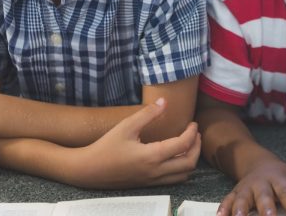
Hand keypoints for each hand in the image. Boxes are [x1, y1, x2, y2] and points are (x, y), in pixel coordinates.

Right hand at [68, 98, 200, 188]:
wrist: (89, 170)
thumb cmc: (106, 146)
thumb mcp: (126, 126)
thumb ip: (147, 114)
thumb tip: (164, 102)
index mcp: (152, 156)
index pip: (183, 145)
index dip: (192, 133)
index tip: (193, 123)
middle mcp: (156, 171)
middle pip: (189, 163)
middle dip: (197, 148)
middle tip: (195, 134)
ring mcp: (152, 180)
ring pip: (183, 175)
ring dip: (190, 160)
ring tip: (188, 145)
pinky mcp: (148, 184)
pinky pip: (173, 180)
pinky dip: (181, 169)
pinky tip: (175, 156)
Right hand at [218, 159, 285, 215]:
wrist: (260, 165)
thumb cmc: (282, 177)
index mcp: (279, 179)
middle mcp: (261, 183)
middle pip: (263, 197)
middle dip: (266, 210)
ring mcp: (246, 189)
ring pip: (242, 200)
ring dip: (241, 211)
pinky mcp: (234, 194)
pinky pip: (226, 201)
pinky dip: (223, 210)